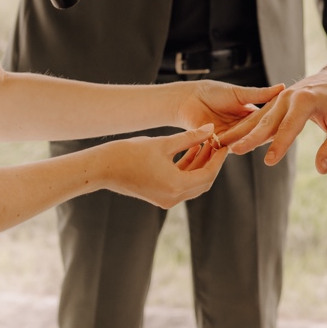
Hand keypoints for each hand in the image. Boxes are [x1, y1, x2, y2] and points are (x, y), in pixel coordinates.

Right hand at [97, 126, 226, 208]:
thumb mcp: (164, 143)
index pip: (208, 175)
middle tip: (216, 143)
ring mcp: (166, 199)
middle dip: (211, 162)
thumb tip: (210, 128)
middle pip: (203, 182)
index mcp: (176, 186)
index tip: (223, 144)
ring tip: (202, 143)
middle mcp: (173, 197)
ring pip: (192, 183)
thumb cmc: (130, 153)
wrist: (103, 168)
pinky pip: (181, 184)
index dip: (218, 159)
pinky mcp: (159, 196)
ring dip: (199, 165)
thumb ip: (190, 137)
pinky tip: (189, 151)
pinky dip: (187, 169)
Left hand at [175, 81, 283, 137]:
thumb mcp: (239, 93)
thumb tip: (283, 87)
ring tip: (255, 141)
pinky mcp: (217, 143)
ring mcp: (231, 136)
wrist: (189, 98)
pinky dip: (230, 146)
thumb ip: (259, 94)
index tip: (286, 124)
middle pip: (255, 134)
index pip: (266, 122)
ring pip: (242, 142)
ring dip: (247, 142)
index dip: (275, 123)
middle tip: (275, 136)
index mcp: (250, 115)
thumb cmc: (213, 92)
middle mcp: (243, 127)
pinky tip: (236, 146)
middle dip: (263, 135)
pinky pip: (226, 147)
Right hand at [218, 65, 326, 172]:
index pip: (289, 127)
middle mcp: (288, 97)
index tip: (269, 161)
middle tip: (235, 151)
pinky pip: (259, 115)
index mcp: (305, 101)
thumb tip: (322, 170)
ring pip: (258, 118)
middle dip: (251, 137)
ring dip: (241, 131)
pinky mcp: (275, 101)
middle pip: (267, 121)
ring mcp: (279, 98)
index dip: (279, 145)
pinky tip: (233, 137)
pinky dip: (246, 126)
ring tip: (224, 143)